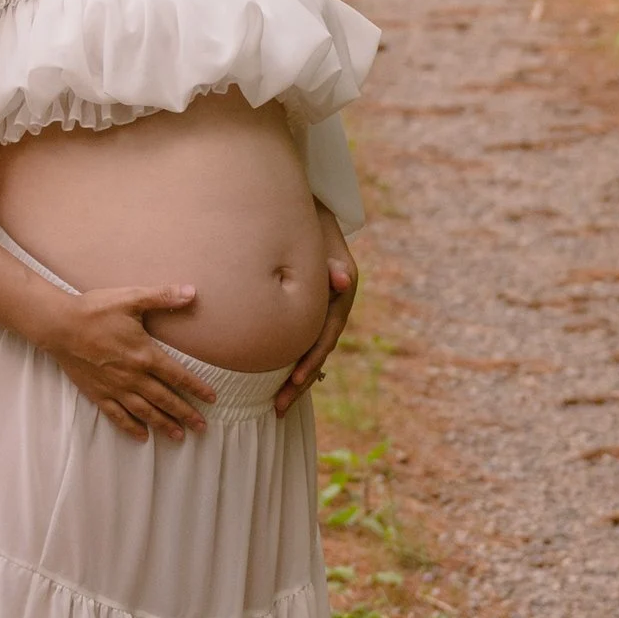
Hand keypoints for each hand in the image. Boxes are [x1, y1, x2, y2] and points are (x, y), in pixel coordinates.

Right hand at [39, 279, 212, 440]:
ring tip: (179, 435)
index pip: (178, 376)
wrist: (60, 325)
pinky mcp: (97, 394)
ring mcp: (115, 388)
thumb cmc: (95, 310)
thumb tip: (192, 292)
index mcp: (145, 354)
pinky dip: (131, 427)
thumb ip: (162, 296)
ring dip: (164, 424)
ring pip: (145, 411)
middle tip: (201, 427)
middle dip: (185, 413)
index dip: (197, 388)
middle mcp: (133, 376)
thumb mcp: (131, 298)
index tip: (211, 399)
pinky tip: (142, 435)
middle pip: (165, 399)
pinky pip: (117, 415)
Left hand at [276, 214, 358, 417]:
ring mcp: (322, 310)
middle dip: (298, 382)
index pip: (325, 335)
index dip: (311, 359)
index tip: (294, 380)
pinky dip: (289, 360)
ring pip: (308, 351)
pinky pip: (299, 341)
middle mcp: (334, 307)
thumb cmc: (311, 222)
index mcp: (342, 295)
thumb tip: (341, 280)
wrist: (310, 209)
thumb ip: (331, 261)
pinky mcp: (308, 309)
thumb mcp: (323, 238)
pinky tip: (276, 380)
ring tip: (276, 405)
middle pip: (317, 352)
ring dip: (294, 378)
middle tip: (279, 408)